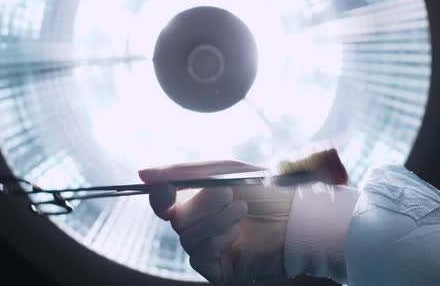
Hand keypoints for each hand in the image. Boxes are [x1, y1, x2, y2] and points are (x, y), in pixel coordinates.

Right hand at [144, 163, 293, 284]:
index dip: (160, 196)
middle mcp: (200, 226)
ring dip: (215, 220)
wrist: (297, 217)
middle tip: (230, 194)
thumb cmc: (265, 190)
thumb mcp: (224, 170)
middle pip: (176, 219)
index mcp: (199, 201)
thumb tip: (142, 174)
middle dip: (202, 203)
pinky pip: (198, 256)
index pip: (164, 202)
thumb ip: (184, 171)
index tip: (167, 189)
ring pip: (186, 236)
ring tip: (242, 211)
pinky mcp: (216, 269)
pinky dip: (216, 240)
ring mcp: (208, 248)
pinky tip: (237, 235)